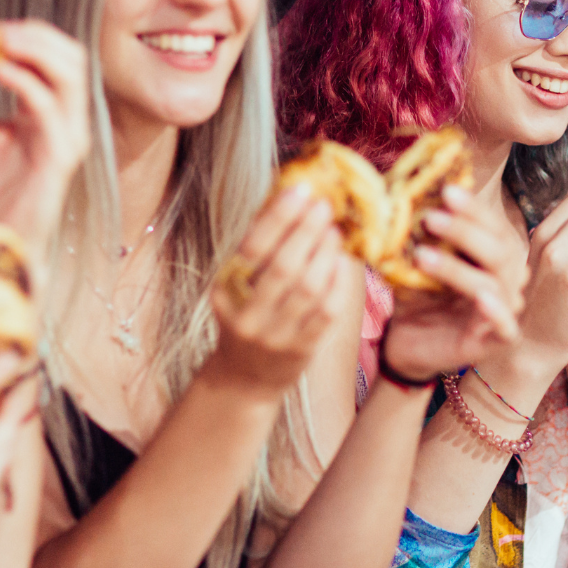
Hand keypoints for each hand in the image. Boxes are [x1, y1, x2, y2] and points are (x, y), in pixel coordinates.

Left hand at [0, 20, 90, 261]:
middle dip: (33, 34)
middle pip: (71, 57)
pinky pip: (50, 107)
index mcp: (51, 115)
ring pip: (70, 74)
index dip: (22, 35)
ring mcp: (69, 139)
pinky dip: (25, 81)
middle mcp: (68, 122)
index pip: (53, 58)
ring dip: (33, 49)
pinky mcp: (61, 158)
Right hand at [205, 185, 355, 397]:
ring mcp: (275, 336)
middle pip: (283, 267)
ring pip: (308, 289)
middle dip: (308, 231)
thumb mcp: (238, 282)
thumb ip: (260, 243)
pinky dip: (337, 283)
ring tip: (334, 232)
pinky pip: (326, 312)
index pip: (252, 248)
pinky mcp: (301, 350)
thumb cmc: (246, 314)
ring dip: (326, 254)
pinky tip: (342, 262)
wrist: (245, 377)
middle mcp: (247, 316)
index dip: (279, 217)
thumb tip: (288, 196)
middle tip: (325, 206)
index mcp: (226, 291)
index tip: (301, 190)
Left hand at [381, 184, 526, 381]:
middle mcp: (506, 278)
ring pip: (494, 283)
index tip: (446, 190)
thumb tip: (404, 187)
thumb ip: (420, 230)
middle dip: (465, 231)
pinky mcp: (496, 340)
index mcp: (494, 254)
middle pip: (499, 249)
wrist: (407, 341)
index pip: (493, 224)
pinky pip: (506, 325)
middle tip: (431, 218)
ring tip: (422, 255)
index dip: (473, 208)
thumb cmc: (418, 294)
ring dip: (459, 268)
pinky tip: (481, 297)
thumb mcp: (417, 258)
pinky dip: (496, 310)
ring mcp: (505, 309)